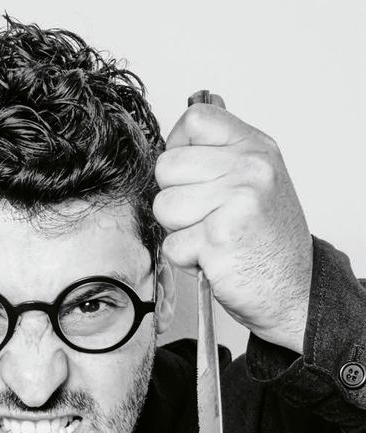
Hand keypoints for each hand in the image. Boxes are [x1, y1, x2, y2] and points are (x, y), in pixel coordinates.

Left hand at [153, 104, 312, 353]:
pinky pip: (172, 244)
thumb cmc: (267, 240)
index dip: (179, 147)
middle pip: (167, 166)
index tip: (189, 172)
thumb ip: (220, 156)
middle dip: (174, 197)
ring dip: (178, 230)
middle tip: (204, 215)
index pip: (196, 120)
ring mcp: (236, 201)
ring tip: (209, 237)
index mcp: (255, 148)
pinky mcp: (219, 238)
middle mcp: (249, 169)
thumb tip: (176, 142)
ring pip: (164, 206)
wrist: (293, 288)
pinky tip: (213, 257)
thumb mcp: (256, 181)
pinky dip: (186, 259)